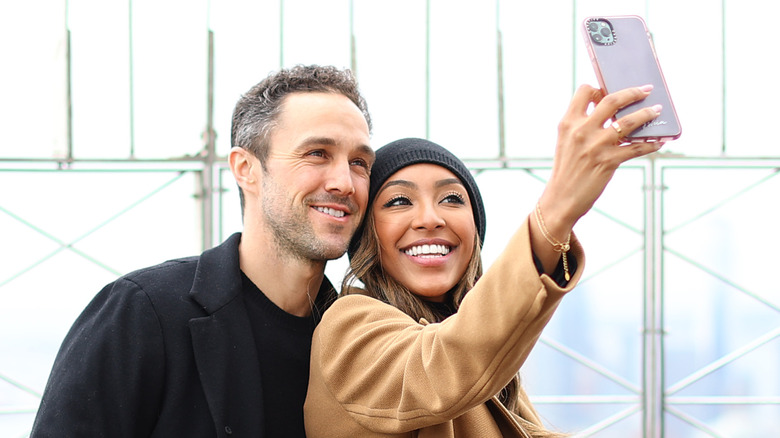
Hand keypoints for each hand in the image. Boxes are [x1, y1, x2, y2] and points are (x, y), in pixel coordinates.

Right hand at [530, 84, 662, 273]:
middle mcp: (581, 131)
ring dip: (647, 114)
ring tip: (657, 111)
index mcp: (568, 123)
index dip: (599, 87)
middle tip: (646, 89)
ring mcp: (595, 146)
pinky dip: (650, 143)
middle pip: (611, 100)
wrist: (560, 199)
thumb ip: (581, 126)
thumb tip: (609, 114)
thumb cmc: (566, 171)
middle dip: (632, 92)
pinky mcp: (608, 161)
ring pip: (628, 122)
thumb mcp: (566, 143)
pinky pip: (636, 148)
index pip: (584, 92)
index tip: (610, 88)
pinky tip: (659, 141)